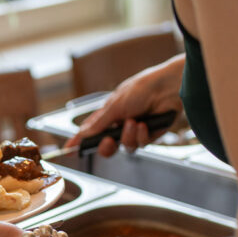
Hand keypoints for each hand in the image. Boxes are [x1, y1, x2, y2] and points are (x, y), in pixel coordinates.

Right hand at [65, 54, 185, 155]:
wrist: (168, 87)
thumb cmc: (141, 89)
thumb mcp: (115, 106)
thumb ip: (99, 123)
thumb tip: (82, 134)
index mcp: (110, 114)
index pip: (92, 131)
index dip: (81, 141)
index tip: (70, 149)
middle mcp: (121, 123)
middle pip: (108, 146)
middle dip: (106, 146)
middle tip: (108, 141)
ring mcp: (136, 130)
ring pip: (126, 147)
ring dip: (128, 136)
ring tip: (135, 122)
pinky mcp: (151, 134)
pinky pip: (142, 144)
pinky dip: (142, 135)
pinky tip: (145, 124)